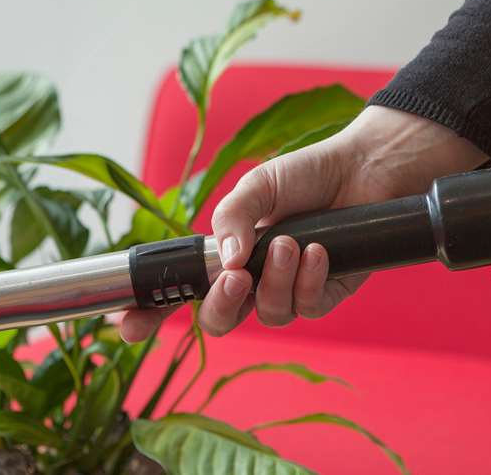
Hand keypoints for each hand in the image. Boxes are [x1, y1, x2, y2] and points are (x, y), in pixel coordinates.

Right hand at [121, 105, 486, 341]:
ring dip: (276, 281)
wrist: (363, 168)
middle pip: (220, 321)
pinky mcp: (325, 293)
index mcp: (225, 254)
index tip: (128, 322)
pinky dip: (309, 280)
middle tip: (234, 279)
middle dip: (220, 308)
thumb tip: (225, 261)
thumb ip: (231, 217)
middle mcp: (253, 278)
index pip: (179, 293)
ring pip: (267, 317)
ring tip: (291, 242)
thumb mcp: (257, 186)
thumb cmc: (307, 173)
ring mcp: (289, 289)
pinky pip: (307, 309)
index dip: (148, 314)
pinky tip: (319, 251)